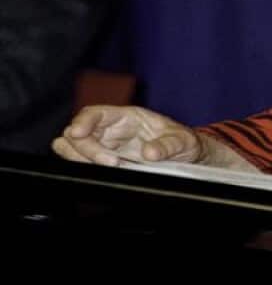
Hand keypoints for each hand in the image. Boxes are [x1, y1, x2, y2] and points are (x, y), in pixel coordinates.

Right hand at [51, 104, 259, 171]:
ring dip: (81, 158)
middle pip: (77, 132)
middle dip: (86, 148)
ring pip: (73, 147)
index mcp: (127, 116)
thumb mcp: (182, 141)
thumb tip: (150, 152)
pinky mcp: (104, 161)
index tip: (79, 133)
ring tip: (111, 166)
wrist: (186, 156)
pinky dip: (84, 167)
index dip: (83, 121)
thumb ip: (167, 145)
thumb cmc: (182, 142)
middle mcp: (112, 129)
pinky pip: (82, 162)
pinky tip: (104, 171)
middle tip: (111, 162)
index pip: (95, 112)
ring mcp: (106, 145)